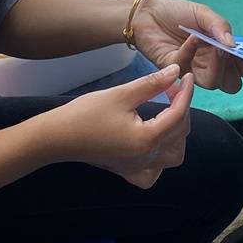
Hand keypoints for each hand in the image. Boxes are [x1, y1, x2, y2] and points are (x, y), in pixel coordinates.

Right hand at [46, 64, 194, 187]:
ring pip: (173, 157)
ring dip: (176, 135)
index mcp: (148, 140)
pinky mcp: (126, 171)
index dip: (185, 92)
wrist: (56, 137)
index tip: (186, 75)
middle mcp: (147, 159)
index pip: (178, 115)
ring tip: (166, 113)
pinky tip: (152, 143)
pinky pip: (153, 172)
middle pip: (180, 135)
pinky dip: (160, 159)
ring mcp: (137, 169)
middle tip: (170, 89)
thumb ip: (152, 84)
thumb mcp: (121, 94)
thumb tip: (176, 70)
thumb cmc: (86, 113)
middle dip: (181, 110)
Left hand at [130, 0, 242, 93]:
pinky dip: (191, 51)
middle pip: (230, 84)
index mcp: (220, 51)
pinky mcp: (175, 70)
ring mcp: (193, 69)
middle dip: (232, 71)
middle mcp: (209, 64)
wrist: (147, 13)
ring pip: (212, 83)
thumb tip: (233, 45)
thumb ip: (220, 26)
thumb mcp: (203, 14)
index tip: (242, 54)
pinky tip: (191, 37)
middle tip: (226, 52)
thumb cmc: (177, 13)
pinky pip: (187, 68)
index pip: (241, 69)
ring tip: (212, 45)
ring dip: (216, 66)